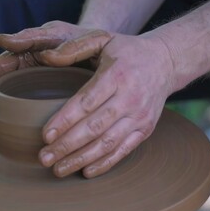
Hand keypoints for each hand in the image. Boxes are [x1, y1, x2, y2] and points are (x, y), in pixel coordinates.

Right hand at [0, 21, 110, 130]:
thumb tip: (2, 40)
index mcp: (26, 53)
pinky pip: (30, 111)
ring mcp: (38, 86)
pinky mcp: (49, 100)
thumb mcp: (59, 35)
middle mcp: (28, 70)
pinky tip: (13, 138)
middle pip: (0, 88)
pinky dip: (19, 123)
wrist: (106, 51)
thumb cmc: (79, 38)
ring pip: (12, 102)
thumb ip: (33, 37)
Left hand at [37, 33, 175, 177]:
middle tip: (44, 158)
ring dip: (81, 159)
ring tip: (58, 170)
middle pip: (94, 127)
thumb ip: (74, 47)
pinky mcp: (146, 129)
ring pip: (107, 143)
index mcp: (116, 74)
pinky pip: (124, 150)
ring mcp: (140, 116)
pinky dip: (104, 163)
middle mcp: (130, 98)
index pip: (87, 102)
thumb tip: (45, 56)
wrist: (165, 62)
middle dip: (67, 146)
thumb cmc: (126, 51)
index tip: (45, 135)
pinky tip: (85, 172)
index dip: (65, 120)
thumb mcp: (102, 38)